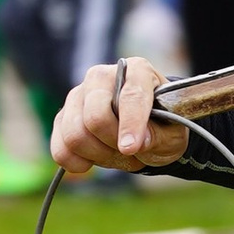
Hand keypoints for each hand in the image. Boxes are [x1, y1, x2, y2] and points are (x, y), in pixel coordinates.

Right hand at [53, 55, 190, 176]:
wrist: (147, 130)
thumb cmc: (162, 126)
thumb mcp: (172, 134)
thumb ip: (157, 136)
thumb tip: (132, 144)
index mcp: (136, 71)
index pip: (130, 96)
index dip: (130, 124)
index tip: (131, 148)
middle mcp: (100, 77)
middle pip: (95, 116)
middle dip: (114, 143)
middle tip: (132, 153)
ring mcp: (77, 96)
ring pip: (75, 135)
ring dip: (100, 156)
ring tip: (119, 156)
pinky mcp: (63, 118)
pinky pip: (60, 149)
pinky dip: (79, 163)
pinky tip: (97, 160)